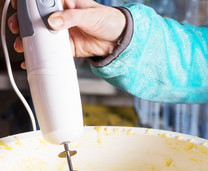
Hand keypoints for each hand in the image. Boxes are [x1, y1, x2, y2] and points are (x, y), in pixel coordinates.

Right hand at [8, 0, 125, 59]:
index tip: (20, 7)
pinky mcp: (68, 46)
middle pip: (37, 18)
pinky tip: (34, 58)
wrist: (120, 40)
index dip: (30, 3)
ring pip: (42, 35)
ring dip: (30, 40)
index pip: (44, 0)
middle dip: (24, 22)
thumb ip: (72, 17)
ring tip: (22, 45)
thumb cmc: (109, 20)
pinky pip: (52, 51)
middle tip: (18, 28)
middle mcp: (62, 17)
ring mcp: (64, 32)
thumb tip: (53, 22)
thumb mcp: (91, 15)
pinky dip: (43, 55)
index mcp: (66, 3)